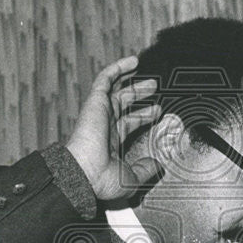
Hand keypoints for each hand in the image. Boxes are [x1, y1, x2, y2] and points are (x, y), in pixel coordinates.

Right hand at [65, 56, 163, 200]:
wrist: (84, 173)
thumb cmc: (101, 180)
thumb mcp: (132, 178)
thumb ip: (146, 170)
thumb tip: (158, 165)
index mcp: (110, 144)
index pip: (128, 124)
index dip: (144, 117)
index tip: (159, 112)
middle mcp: (104, 127)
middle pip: (124, 105)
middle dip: (139, 96)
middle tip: (155, 89)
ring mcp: (99, 113)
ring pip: (116, 91)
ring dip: (133, 83)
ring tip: (149, 77)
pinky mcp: (95, 102)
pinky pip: (105, 79)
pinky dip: (118, 68)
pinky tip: (133, 61)